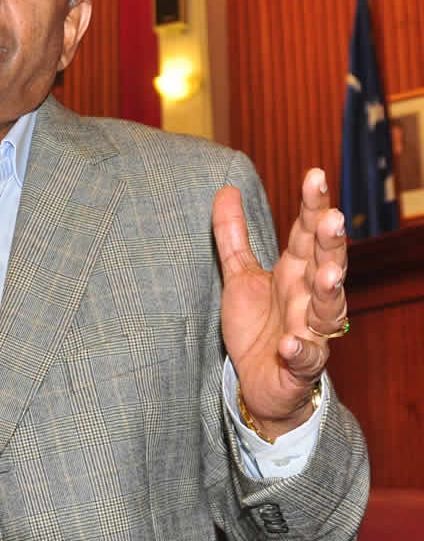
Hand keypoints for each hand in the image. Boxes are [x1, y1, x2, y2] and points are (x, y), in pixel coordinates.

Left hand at [213, 168, 347, 439]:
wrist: (260, 382)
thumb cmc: (258, 325)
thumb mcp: (239, 275)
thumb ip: (233, 235)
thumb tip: (225, 188)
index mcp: (295, 272)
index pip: (306, 233)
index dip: (312, 206)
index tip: (314, 175)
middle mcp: (308, 297)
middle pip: (325, 264)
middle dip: (331, 243)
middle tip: (332, 219)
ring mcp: (309, 330)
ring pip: (328, 309)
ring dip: (330, 292)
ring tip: (327, 274)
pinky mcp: (301, 364)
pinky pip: (306, 357)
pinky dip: (301, 350)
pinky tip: (291, 343)